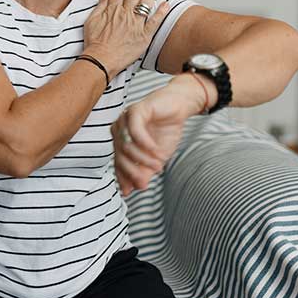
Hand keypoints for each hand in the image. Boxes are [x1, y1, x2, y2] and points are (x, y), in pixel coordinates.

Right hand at [82, 0, 169, 77]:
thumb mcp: (91, 21)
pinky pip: (155, 20)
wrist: (101, 59)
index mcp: (112, 9)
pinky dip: (162, 12)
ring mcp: (136, 24)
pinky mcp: (144, 35)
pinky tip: (165, 6)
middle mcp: (125, 14)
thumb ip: (99, 7)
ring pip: (147, 3)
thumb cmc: (95, 44)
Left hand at [111, 79, 204, 195]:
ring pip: (126, 145)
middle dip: (133, 171)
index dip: (123, 177)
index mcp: (120, 140)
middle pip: (120, 155)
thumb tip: (133, 189)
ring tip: (158, 165)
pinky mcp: (136, 110)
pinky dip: (146, 144)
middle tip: (147, 180)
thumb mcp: (156, 156)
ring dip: (143, 158)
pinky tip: (157, 151)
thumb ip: (144, 171)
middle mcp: (119, 129)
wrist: (180, 107)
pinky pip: (135, 130)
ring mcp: (125, 119)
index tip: (132, 191)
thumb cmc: (166, 129)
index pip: (117, 162)